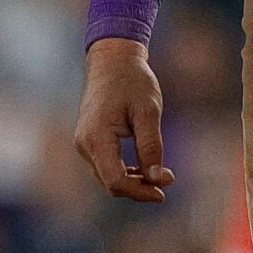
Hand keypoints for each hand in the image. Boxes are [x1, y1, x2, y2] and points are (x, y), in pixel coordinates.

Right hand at [74, 38, 172, 201]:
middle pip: (111, 183)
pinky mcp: (88, 141)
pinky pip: (105, 166)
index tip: (164, 191)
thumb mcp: (148, 111)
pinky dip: (124, 172)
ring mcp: (84, 143)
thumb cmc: (132, 81)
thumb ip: (151, 146)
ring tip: (160, 175)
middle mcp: (85, 144)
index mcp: (97, 136)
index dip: (140, 191)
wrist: (112, 61)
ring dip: (133, 182)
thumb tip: (157, 179)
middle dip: (139, 188)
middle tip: (168, 180)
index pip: (115, 180)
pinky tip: (144, 169)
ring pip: (107, 177)